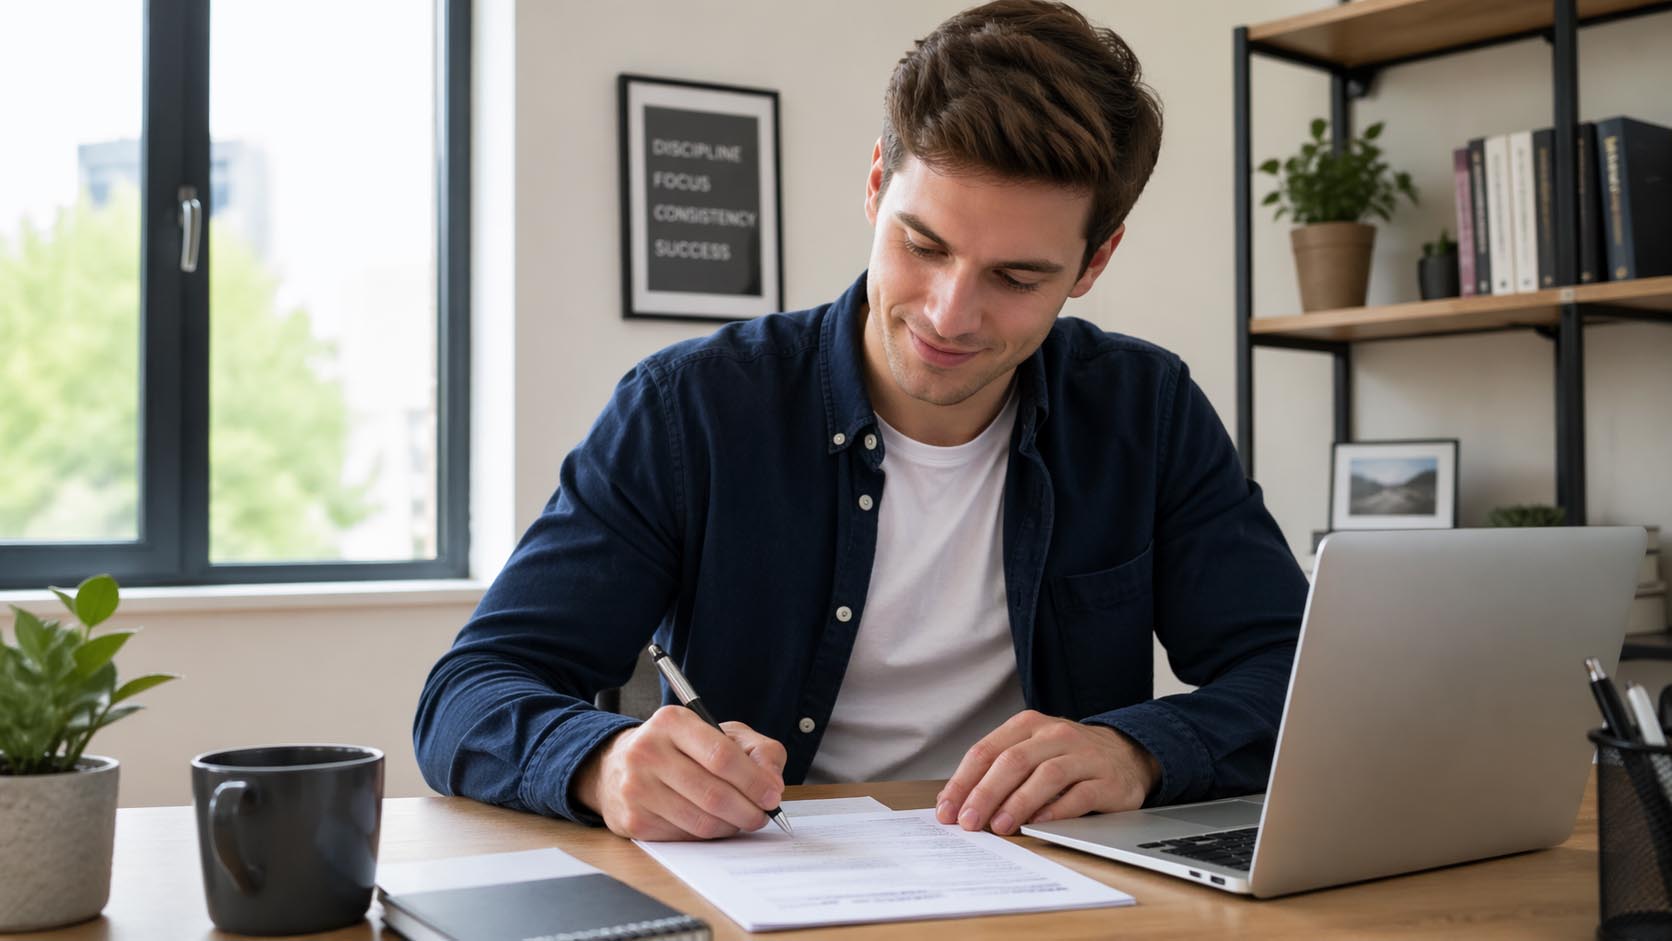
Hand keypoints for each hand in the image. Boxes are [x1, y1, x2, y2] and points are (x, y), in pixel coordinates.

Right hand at [574, 705, 786, 839]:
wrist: (617, 766)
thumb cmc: (678, 748)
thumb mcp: (719, 733)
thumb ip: (756, 749)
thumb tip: (773, 782)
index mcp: (672, 722)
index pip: (721, 755)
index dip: (754, 780)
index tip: (773, 795)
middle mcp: (648, 752)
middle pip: (713, 794)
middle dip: (748, 810)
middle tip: (763, 815)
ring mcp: (637, 788)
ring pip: (701, 821)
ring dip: (732, 826)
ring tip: (742, 819)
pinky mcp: (634, 820)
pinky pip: (685, 836)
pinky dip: (709, 835)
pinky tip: (714, 823)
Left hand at [935, 709, 1159, 835]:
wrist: (1127, 755)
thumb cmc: (1068, 758)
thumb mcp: (1032, 752)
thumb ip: (998, 772)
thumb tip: (958, 804)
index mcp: (1028, 726)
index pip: (986, 751)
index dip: (963, 781)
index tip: (947, 809)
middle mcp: (1055, 735)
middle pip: (1013, 761)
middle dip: (985, 793)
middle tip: (969, 822)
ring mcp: (1083, 755)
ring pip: (1046, 775)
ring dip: (1019, 803)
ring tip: (1000, 826)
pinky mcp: (1107, 780)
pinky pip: (1079, 795)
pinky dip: (1056, 811)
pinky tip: (1038, 825)